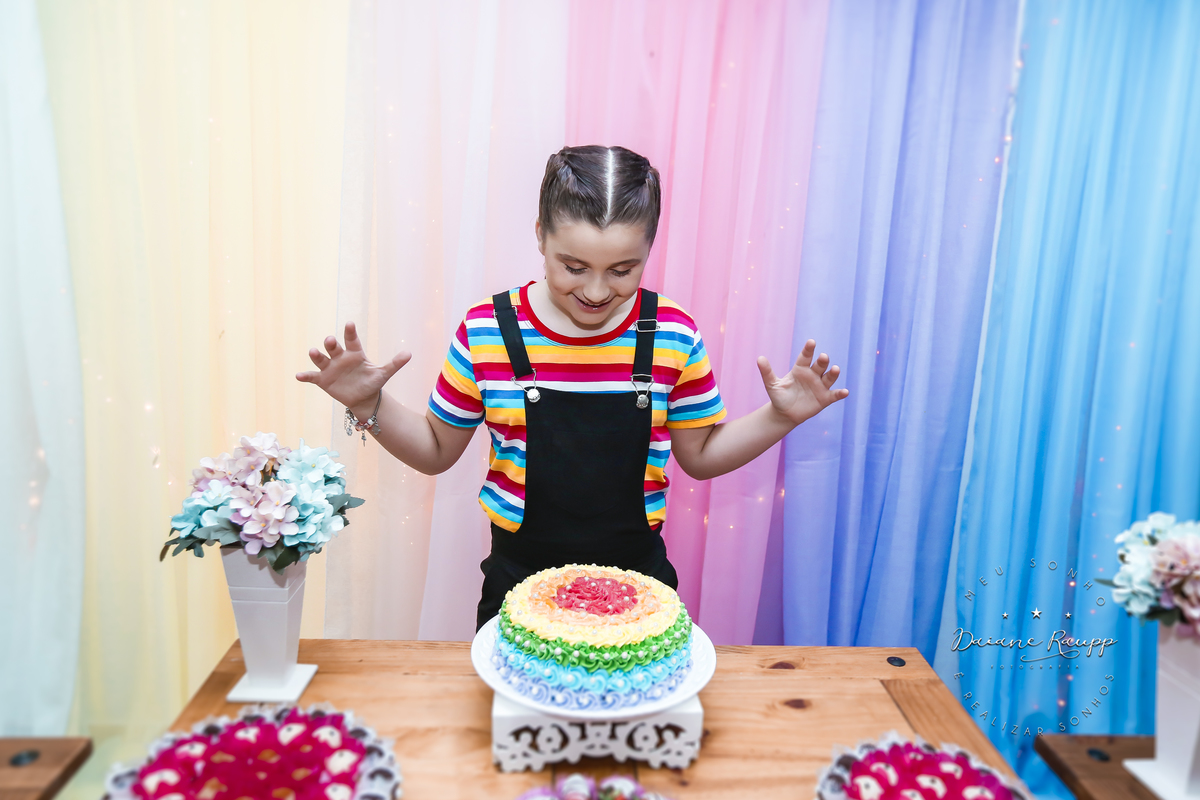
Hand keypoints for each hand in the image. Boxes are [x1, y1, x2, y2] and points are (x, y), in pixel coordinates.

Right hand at [296, 322, 410, 413]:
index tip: (350, 324)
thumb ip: (394, 363)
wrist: (363, 398)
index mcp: (355, 353)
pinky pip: (312, 376)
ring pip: (321, 359)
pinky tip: (298, 376)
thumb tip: (409, 353)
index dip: (350, 332)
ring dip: (316, 355)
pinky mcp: (323, 380)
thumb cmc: (372, 382)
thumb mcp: (383, 373)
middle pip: (333, 347)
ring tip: (313, 351)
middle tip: (330, 340)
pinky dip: (305, 376)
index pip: (352, 339)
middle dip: (331, 343)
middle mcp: (340, 357)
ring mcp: (330, 368)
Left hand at [756, 339, 848, 425]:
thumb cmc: (779, 397)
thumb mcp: (772, 385)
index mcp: (800, 369)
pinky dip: (840, 393)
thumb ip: (767, 372)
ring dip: (833, 373)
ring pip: (829, 377)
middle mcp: (812, 375)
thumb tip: (759, 358)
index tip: (811, 342)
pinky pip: (834, 395)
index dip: (809, 349)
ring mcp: (820, 386)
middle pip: (820, 365)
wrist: (785, 414)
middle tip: (823, 357)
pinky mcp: (825, 398)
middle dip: (822, 361)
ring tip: (835, 369)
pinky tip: (845, 392)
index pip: (805, 357)